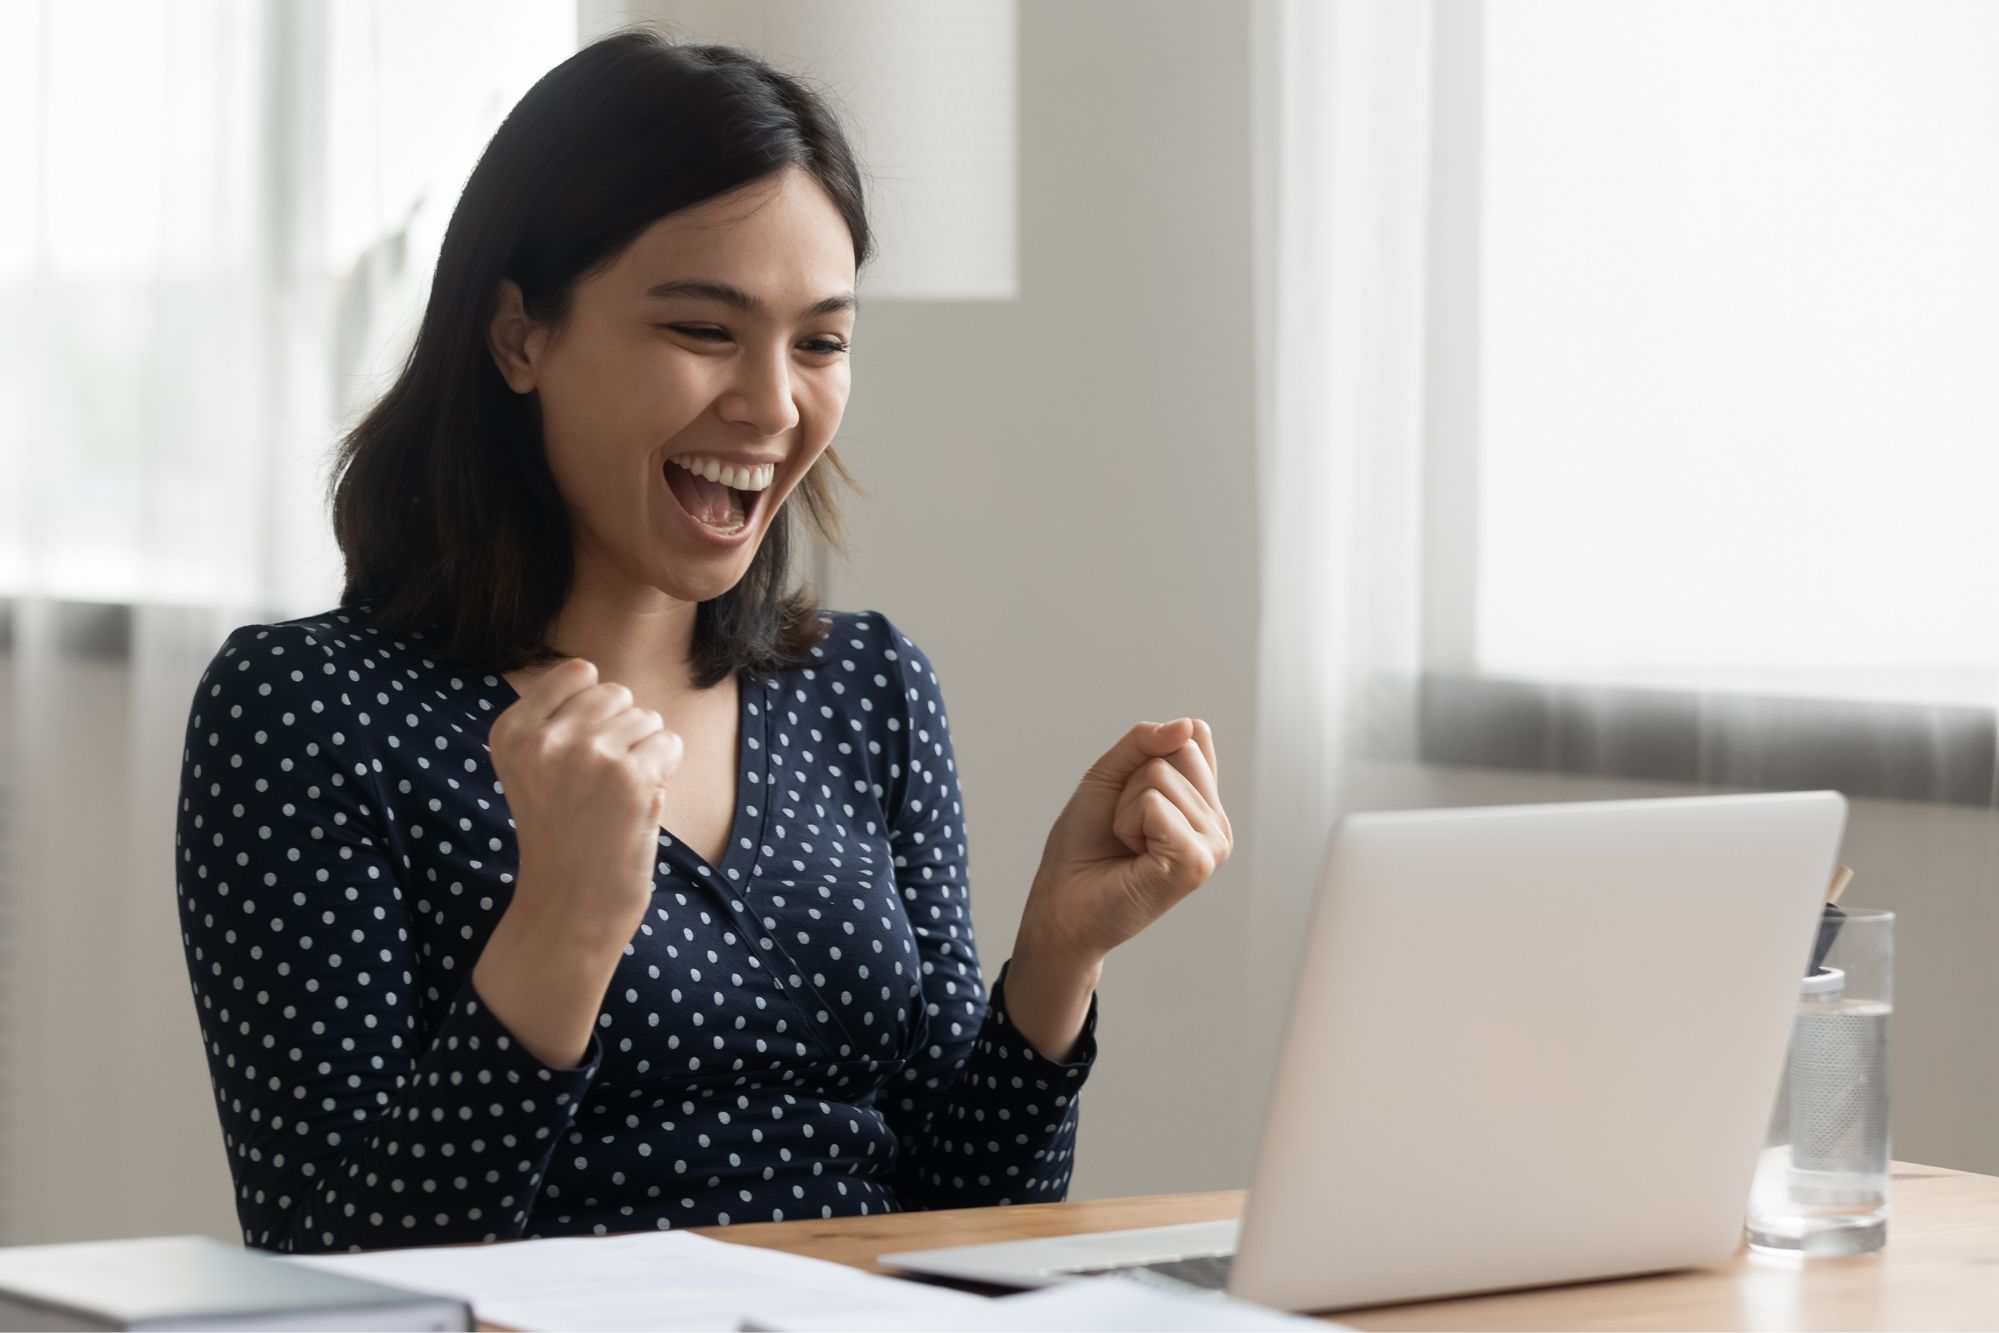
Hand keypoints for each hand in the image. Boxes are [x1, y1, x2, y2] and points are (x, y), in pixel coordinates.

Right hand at [487, 658, 684, 948]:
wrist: (571, 906)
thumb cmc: (562, 832)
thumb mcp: (530, 767)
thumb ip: (554, 717)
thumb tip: (594, 673)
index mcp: (511, 730)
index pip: (579, 673)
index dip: (594, 712)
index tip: (579, 759)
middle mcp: (544, 738)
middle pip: (616, 693)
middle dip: (622, 732)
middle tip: (601, 785)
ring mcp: (587, 755)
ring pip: (648, 718)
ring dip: (645, 754)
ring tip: (616, 798)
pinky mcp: (630, 776)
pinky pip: (670, 743)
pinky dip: (666, 771)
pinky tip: (639, 804)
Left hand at [1022, 717, 1231, 961]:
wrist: (1061, 900)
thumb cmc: (1085, 843)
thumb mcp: (1110, 774)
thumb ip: (1145, 741)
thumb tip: (1190, 725)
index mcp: (1204, 803)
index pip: (1191, 735)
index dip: (1145, 754)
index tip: (1129, 797)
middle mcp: (1216, 824)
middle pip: (1178, 750)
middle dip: (1133, 781)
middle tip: (1124, 826)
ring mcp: (1212, 845)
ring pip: (1161, 776)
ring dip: (1126, 807)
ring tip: (1127, 844)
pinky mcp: (1195, 864)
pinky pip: (1156, 805)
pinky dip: (1128, 823)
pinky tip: (1132, 856)